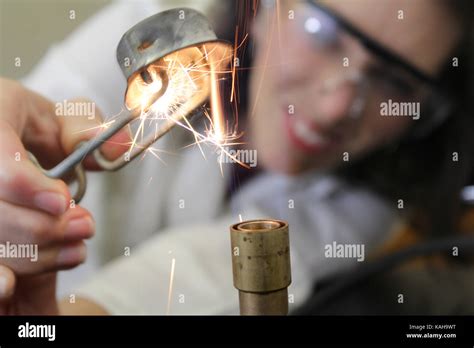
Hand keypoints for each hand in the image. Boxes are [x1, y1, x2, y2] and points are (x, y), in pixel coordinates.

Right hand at [0, 78, 128, 313]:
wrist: (22, 140)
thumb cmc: (43, 127)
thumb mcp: (68, 118)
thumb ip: (89, 129)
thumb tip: (117, 145)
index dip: (24, 184)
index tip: (63, 201)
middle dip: (41, 227)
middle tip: (85, 226)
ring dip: (36, 252)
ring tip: (77, 247)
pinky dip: (15, 270)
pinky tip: (33, 274)